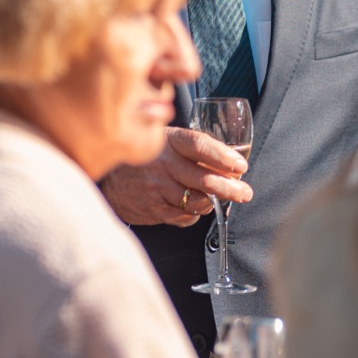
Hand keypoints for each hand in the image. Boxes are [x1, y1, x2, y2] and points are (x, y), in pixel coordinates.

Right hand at [100, 128, 251, 226]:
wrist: (111, 180)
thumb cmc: (148, 159)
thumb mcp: (167, 142)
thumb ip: (195, 148)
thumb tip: (232, 162)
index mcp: (168, 140)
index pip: (199, 146)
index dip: (222, 156)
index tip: (240, 166)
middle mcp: (163, 164)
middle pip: (204, 179)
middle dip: (231, 189)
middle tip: (246, 193)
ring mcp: (157, 188)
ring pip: (198, 201)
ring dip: (212, 202)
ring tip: (215, 198)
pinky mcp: (155, 208)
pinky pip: (186, 217)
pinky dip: (194, 213)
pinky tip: (190, 205)